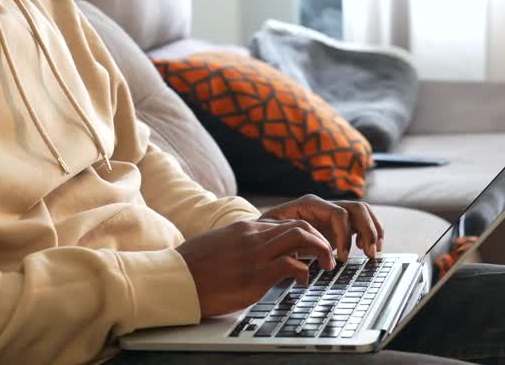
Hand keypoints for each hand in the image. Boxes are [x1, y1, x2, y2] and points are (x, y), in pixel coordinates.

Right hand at [176, 219, 335, 317]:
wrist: (177, 279)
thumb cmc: (192, 266)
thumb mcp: (217, 245)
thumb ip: (237, 244)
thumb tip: (246, 254)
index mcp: (244, 228)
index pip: (284, 223)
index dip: (303, 235)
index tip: (311, 248)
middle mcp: (253, 236)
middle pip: (299, 226)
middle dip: (319, 239)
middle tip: (327, 255)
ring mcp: (256, 254)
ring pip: (301, 238)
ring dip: (320, 250)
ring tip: (326, 265)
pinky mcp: (256, 274)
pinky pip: (292, 265)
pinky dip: (304, 272)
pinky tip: (302, 281)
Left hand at [258, 194, 385, 260]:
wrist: (262, 235)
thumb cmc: (265, 235)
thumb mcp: (272, 236)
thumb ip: (287, 242)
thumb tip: (305, 257)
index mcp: (309, 204)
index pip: (338, 213)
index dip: (344, 235)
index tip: (341, 258)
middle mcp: (324, 206)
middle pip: (357, 208)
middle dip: (367, 230)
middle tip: (368, 254)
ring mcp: (332, 214)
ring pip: (363, 213)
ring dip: (373, 231)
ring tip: (372, 253)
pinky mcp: (338, 225)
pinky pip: (362, 223)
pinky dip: (370, 234)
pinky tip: (366, 251)